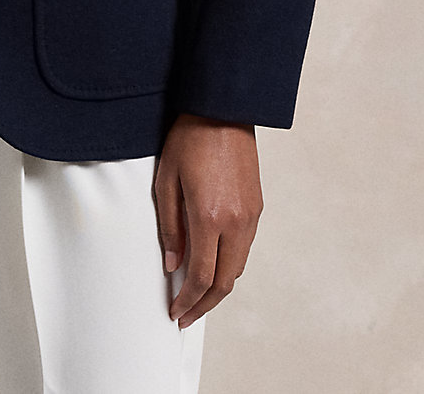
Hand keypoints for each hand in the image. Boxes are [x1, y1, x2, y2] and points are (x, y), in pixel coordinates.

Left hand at [153, 112, 262, 328]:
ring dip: (218, 287)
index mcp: (210, 216)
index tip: (175, 312)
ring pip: (238, 267)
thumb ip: (169, 227)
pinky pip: (244, 247)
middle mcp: (236, 222)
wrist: (223, 109)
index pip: (201, 277)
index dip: (187, 301)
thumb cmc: (190, 138)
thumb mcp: (166, 180)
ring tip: (197, 295)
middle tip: (186, 315)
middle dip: (205, 305)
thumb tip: (172, 265)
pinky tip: (213, 264)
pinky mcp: (257, 206)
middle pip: (224, 282)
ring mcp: (251, 215)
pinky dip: (229, 265)